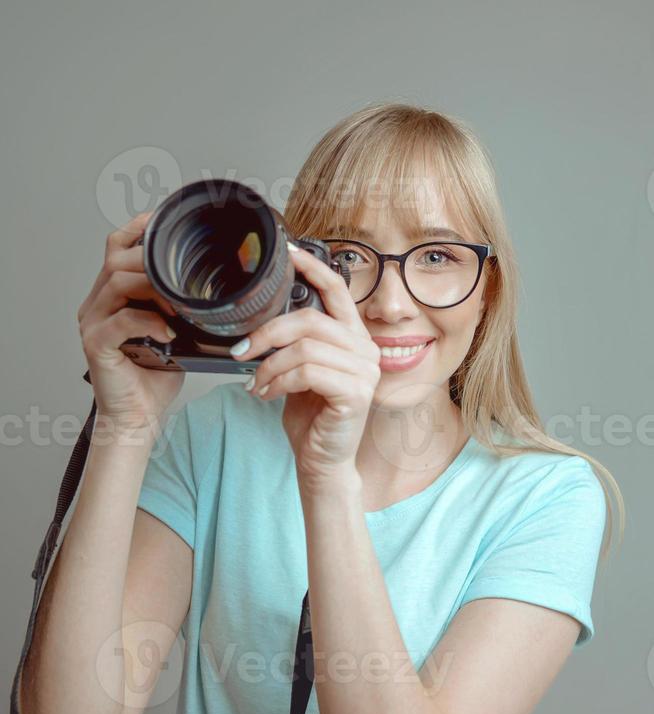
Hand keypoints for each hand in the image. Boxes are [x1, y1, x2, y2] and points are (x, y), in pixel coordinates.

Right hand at [77, 211, 183, 438]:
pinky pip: (121, 320)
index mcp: (112, 295)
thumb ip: (182, 304)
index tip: (169, 225)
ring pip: (116, 282)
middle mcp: (97, 303)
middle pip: (117, 258)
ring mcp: (92, 322)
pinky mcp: (96, 344)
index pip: (117, 246)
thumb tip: (218, 284)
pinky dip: (148, 321)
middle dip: (152, 259)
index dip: (141, 229)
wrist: (138, 417)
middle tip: (183, 274)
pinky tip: (168, 330)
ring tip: (178, 304)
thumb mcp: (176, 331)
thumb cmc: (156, 376)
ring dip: (153, 286)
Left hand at [233, 244, 381, 483]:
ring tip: (256, 383)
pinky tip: (267, 395)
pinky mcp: (355, 393)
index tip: (288, 253)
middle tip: (243, 350)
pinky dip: (278, 382)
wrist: (321, 461)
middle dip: (268, 332)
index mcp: (352, 338)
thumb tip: (262, 321)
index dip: (314, 268)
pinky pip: (307, 373)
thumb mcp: (299, 371)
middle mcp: (365, 350)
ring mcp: (365, 372)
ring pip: (304, 348)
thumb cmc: (310, 417)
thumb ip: (295, 343)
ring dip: (269, 366)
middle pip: (311, 320)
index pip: (338, 292)